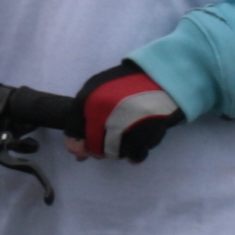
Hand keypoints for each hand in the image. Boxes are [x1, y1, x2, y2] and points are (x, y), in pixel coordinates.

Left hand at [67, 60, 183, 162]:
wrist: (161, 78)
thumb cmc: (127, 85)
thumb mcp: (99, 91)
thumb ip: (84, 118)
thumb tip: (78, 153)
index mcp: (88, 98)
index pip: (73, 131)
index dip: (77, 144)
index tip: (83, 149)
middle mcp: (102, 112)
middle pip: (93, 148)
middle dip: (99, 150)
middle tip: (111, 141)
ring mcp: (122, 124)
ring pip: (112, 154)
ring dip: (118, 150)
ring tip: (128, 135)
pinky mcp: (142, 134)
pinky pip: (133, 156)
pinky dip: (135, 154)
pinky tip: (138, 144)